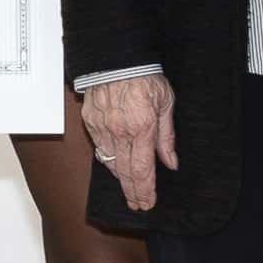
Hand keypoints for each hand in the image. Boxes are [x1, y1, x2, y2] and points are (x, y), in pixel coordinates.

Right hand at [82, 72, 176, 207]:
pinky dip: (108, 160)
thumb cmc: (144, 76)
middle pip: (125, 173)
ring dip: (121, 179)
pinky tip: (115, 164)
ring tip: (129, 188)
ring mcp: (103, 128)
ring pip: (111, 163)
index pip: (143, 170)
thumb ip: (167, 136)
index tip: (148, 203)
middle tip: (138, 204)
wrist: (117, 57)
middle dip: (133, 193)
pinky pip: (99, 148)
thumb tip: (171, 161)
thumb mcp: (166, 103)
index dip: (145, 191)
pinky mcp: (91, 122)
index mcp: (142, 128)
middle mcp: (120, 132)